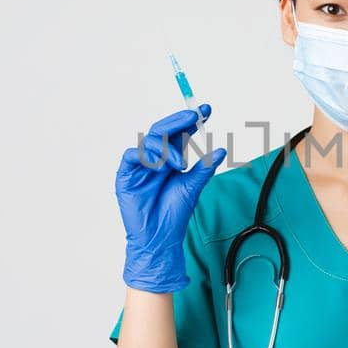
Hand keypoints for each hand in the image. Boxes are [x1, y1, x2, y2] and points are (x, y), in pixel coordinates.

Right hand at [116, 105, 226, 291]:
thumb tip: (221, 151)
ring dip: (166, 146)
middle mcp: (155, 159)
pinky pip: (131, 155)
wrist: (160, 237)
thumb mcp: (192, 187)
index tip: (206, 109)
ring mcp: (140, 166)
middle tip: (193, 116)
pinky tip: (159, 165)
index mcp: (171, 159)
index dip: (191, 120)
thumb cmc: (174, 214)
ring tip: (179, 163)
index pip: (179, 134)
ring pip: (149, 141)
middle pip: (163, 131)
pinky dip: (146, 156)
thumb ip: (204, 168)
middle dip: (178, 121)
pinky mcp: (126, 175)